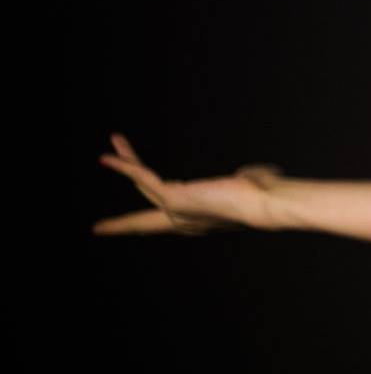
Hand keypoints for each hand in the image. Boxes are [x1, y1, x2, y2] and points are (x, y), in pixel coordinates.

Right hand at [94, 133, 273, 235]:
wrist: (268, 204)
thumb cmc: (268, 196)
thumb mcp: (251, 186)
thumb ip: (247, 180)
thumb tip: (252, 174)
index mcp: (197, 220)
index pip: (164, 224)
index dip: (143, 227)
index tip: (128, 234)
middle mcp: (183, 221)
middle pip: (145, 213)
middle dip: (121, 221)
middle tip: (98, 229)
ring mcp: (176, 211)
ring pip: (142, 185)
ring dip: (126, 161)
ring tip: (115, 139)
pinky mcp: (173, 199)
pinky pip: (142, 178)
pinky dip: (125, 165)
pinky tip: (109, 156)